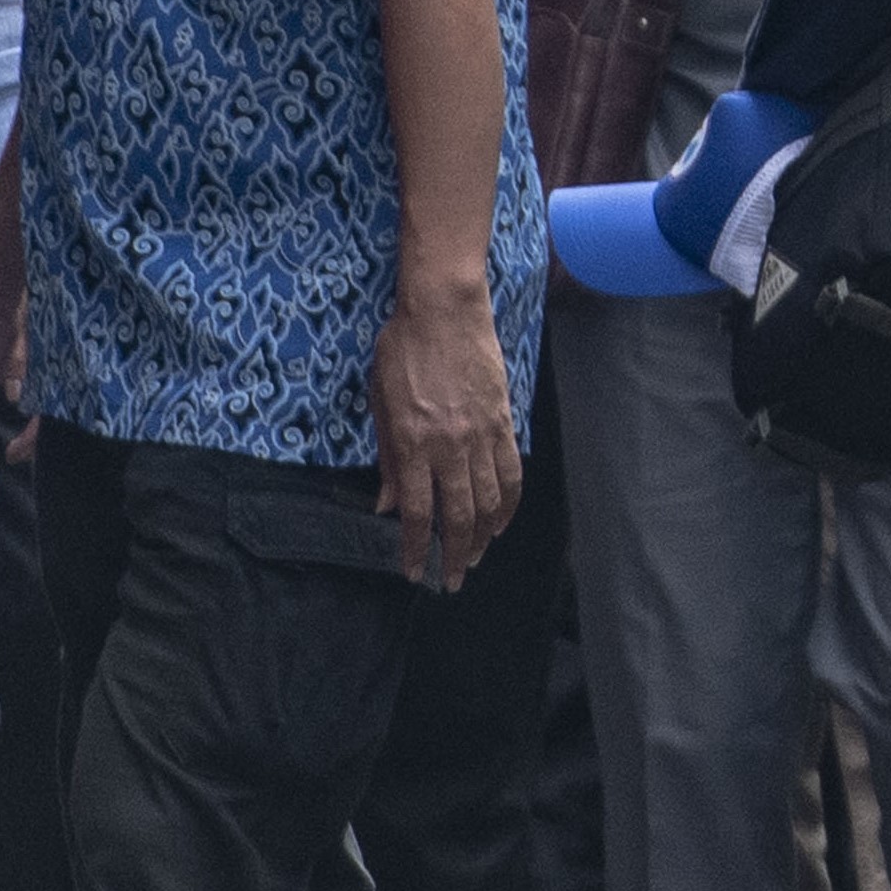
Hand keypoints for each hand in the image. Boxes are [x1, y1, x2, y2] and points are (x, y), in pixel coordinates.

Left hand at [373, 283, 520, 589]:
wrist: (445, 310)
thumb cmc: (402, 350)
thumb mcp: (379, 401)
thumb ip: (385, 456)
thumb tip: (385, 503)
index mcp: (411, 442)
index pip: (415, 510)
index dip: (415, 547)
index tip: (413, 572)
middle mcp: (449, 445)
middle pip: (458, 515)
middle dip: (454, 554)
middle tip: (452, 580)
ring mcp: (481, 435)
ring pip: (489, 500)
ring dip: (484, 535)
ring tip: (477, 556)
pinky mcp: (503, 422)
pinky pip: (511, 472)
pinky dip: (509, 502)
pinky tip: (502, 520)